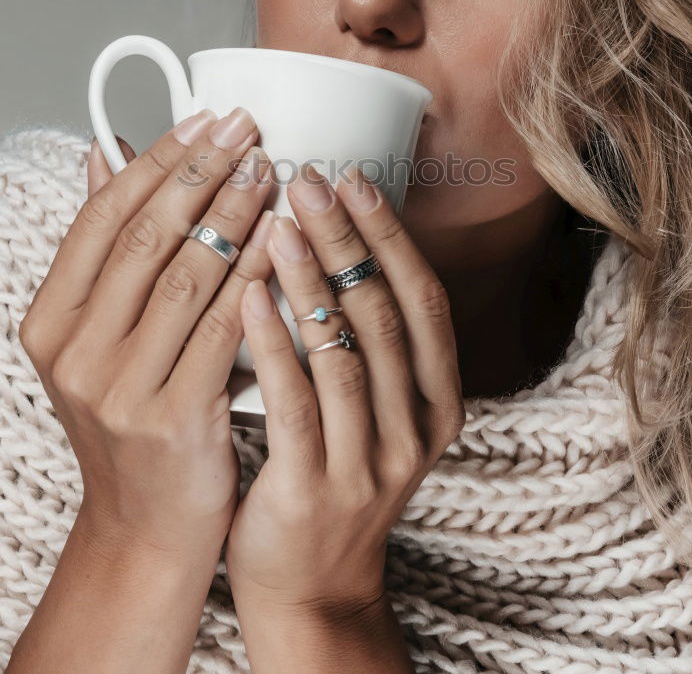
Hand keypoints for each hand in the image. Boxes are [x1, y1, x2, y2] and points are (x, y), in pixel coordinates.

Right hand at [17, 108, 276, 558]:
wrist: (144, 525)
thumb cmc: (134, 418)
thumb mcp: (100, 336)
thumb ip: (106, 250)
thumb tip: (103, 152)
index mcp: (50, 319)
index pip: (104, 216)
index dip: (158, 160)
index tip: (205, 119)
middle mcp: (73, 350)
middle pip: (146, 236)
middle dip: (203, 173)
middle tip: (249, 130)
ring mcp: (118, 387)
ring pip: (188, 274)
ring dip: (236, 213)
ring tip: (273, 170)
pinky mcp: (171, 417)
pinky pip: (225, 326)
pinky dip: (256, 275)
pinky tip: (284, 238)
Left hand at [225, 162, 464, 612]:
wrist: (311, 582)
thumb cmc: (333, 472)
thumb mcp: (374, 409)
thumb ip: (367, 337)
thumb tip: (337, 239)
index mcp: (438, 402)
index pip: (426, 302)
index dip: (391, 237)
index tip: (354, 181)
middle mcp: (416, 429)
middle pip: (386, 315)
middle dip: (347, 241)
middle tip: (307, 182)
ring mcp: (371, 463)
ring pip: (344, 352)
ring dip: (310, 281)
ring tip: (275, 223)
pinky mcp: (317, 488)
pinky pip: (295, 400)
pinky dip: (273, 341)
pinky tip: (248, 294)